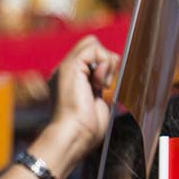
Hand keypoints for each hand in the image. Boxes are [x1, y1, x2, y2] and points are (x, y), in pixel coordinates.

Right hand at [45, 36, 118, 163]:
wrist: (74, 135)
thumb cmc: (86, 129)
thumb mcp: (98, 101)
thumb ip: (101, 84)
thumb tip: (112, 69)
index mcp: (71, 79)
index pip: (91, 54)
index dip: (104, 65)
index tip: (103, 88)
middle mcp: (66, 70)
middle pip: (92, 43)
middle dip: (105, 60)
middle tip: (102, 85)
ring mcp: (66, 66)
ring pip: (94, 43)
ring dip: (106, 64)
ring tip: (99, 86)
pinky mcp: (71, 65)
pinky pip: (96, 48)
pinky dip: (104, 65)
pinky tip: (98, 83)